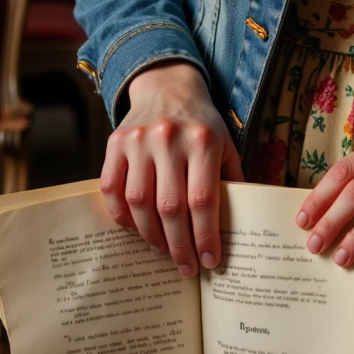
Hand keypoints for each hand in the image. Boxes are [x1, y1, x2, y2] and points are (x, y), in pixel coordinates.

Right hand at [100, 60, 243, 276]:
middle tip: (186, 267)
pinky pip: (112, 189)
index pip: (202, 200)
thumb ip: (232, 182)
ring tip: (163, 250)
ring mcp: (138, 140)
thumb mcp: (226, 145)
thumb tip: (241, 229)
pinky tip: (137, 228)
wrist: (167, 86)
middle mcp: (169, 138)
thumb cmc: (202, 124)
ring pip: (139, 203)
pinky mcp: (115, 143)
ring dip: (151, 236)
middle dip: (179, 246)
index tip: (209, 261)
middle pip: (170, 207)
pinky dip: (122, 216)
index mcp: (202, 140)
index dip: (205, 236)